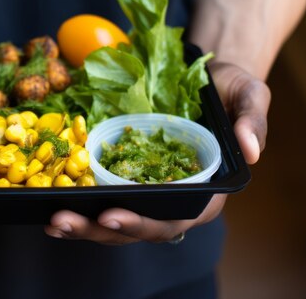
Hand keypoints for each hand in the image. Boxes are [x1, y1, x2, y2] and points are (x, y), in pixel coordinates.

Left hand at [44, 61, 268, 243]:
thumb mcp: (250, 96)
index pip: (174, 219)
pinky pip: (104, 197)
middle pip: (137, 227)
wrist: (206, 78)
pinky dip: (80, 205)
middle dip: (99, 228)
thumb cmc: (230, 90)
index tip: (112, 214)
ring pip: (116, 219)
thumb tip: (252, 151)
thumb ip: (253, 121)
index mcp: (205, 192)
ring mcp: (149, 190)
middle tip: (62, 221)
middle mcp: (175, 198)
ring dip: (84, 224)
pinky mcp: (129, 176)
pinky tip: (52, 206)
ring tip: (52, 222)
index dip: (144, 223)